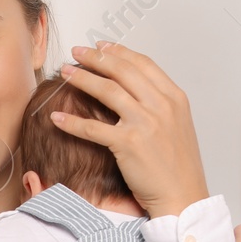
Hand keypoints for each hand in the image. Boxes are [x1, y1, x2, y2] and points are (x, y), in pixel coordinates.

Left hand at [52, 42, 208, 218]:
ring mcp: (145, 123)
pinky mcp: (128, 144)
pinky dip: (71, 122)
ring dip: (82, 78)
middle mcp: (161, 106)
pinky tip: (57, 117)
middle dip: (96, 58)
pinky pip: (92, 128)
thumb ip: (160, 105)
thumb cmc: (178, 167)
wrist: (183, 196)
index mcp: (175, 98)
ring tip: (65, 72)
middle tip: (77, 51)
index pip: (143, 64)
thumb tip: (137, 91)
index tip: (101, 45)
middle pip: (123, 71)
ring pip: (107, 91)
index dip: (119, 52)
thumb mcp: (178, 126)